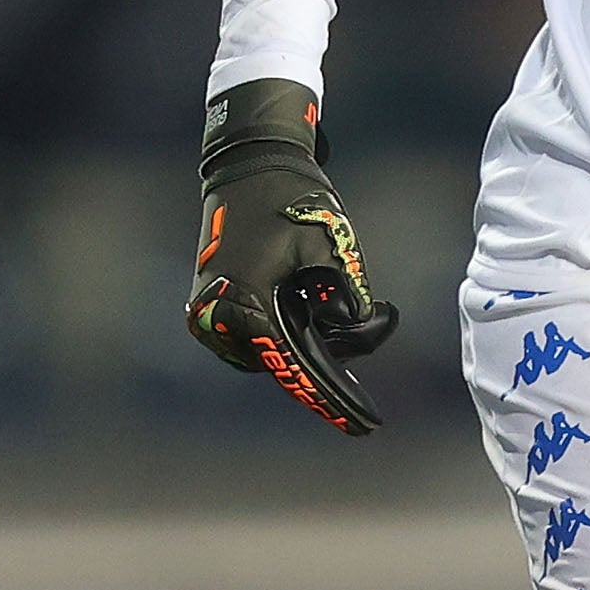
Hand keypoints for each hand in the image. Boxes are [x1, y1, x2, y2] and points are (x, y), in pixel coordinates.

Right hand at [186, 79, 397, 433]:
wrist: (250, 165)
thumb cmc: (293, 198)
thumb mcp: (331, 242)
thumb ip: (346, 289)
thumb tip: (355, 322)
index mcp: (247, 308)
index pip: (298, 367)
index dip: (335, 397)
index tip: (366, 425)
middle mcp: (221, 321)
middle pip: (290, 362)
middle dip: (338, 362)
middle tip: (376, 365)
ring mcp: (214, 316)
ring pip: (279, 349)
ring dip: (320, 338)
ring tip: (366, 308)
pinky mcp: (218, 305)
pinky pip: (265, 332)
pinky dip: (298, 327)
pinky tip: (327, 308)